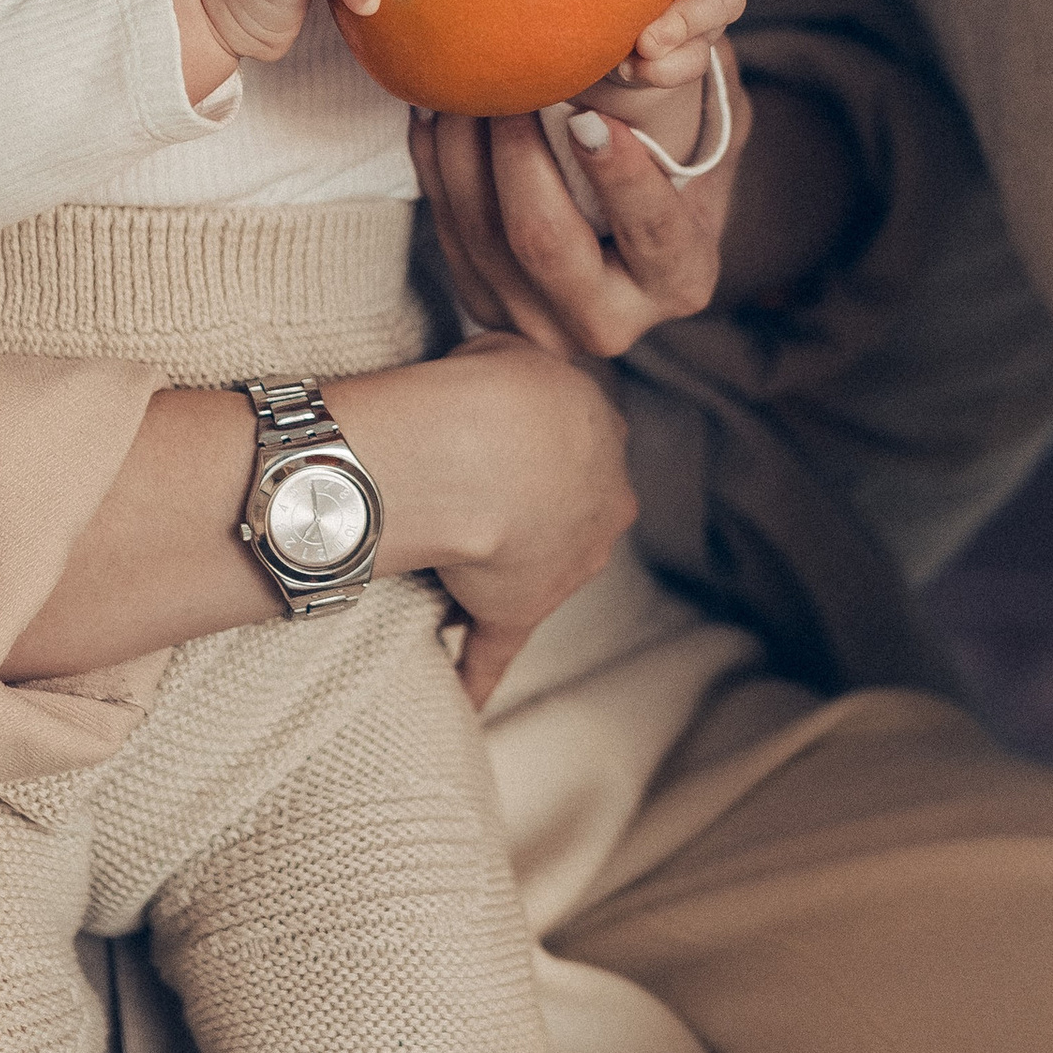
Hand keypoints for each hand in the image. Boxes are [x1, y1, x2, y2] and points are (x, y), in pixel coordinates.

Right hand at [334, 333, 636, 706]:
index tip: (499, 439)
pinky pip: (494, 651)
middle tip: (472, 490)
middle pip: (570, 511)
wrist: (489, 449)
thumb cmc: (502, 389)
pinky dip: (478, 674)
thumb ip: (522, 374)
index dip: (538, 442)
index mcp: (605, 441)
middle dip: (533, 506)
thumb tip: (503, 380)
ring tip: (447, 563)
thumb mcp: (520, 353)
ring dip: (502, 569)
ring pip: (538, 571)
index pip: (579, 445)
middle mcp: (603, 507)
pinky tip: (464, 699)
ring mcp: (565, 566)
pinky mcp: (517, 611)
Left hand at [415, 92, 749, 362]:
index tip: (588, 117)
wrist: (627, 235)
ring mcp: (537, 321)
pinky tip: (437, 110)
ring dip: (465, 148)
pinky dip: (436, 162)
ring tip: (467, 82)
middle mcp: (609, 320)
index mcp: (681, 278)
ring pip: (481, 233)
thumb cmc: (678, 164)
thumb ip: (692, 88)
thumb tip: (655, 36)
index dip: (620, 176)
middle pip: (545, 240)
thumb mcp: (708, 132)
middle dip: (519, 154)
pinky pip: (445, 231)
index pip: (653, 230)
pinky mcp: (484, 305)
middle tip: (512, 84)